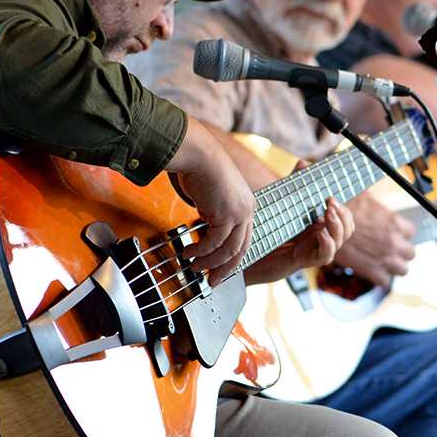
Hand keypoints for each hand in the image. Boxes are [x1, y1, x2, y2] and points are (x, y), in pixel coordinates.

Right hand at [166, 117, 255, 284]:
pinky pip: (214, 242)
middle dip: (225, 268)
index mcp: (247, 206)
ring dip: (209, 262)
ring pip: (228, 250)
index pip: (243, 239)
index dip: (231, 258)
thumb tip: (204, 231)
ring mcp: (240, 213)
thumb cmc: (200, 170)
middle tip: (212, 281)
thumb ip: (213, 214)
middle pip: (241, 249)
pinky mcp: (227, 214)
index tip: (219, 270)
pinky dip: (201, 251)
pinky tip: (188, 252)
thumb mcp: (212, 196)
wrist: (198, 155)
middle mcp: (248, 210)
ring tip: (194, 267)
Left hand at [244, 195, 354, 286]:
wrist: (250, 253)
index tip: (331, 196)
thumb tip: (304, 163)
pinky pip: (324, 255)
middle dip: (343, 215)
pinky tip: (321, 234)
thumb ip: (295, 185)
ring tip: (328, 214)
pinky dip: (327, 244)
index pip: (344, 219)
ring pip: (339, 242)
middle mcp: (320, 238)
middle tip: (330, 203)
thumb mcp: (284, 205)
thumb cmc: (268, 229)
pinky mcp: (303, 261)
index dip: (343, 209)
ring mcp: (313, 250)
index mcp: (318, 225)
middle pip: (347, 230)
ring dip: (338, 227)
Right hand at [334, 191, 415, 286]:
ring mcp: (385, 258)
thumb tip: (378, 205)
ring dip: (393, 267)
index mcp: (395, 223)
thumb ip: (378, 205)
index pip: (410, 232)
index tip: (392, 234)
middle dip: (400, 252)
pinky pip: (384, 281)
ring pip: (403, 270)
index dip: (400, 234)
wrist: (328, 225)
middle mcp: (394, 242)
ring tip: (382, 262)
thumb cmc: (345, 209)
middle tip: (388, 249)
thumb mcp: (366, 198)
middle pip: (410, 253)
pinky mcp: (372, 271)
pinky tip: (371, 270)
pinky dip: (378, 277)